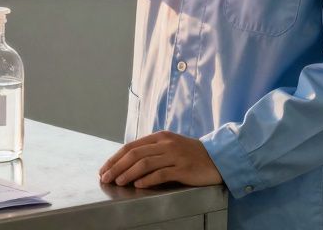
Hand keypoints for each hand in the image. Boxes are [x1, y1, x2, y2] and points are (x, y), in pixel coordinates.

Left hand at [98, 131, 223, 188]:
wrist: (218, 157)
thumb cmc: (190, 154)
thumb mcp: (169, 147)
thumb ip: (152, 152)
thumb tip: (127, 164)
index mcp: (160, 137)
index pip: (131, 146)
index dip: (115, 158)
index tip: (104, 169)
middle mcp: (166, 144)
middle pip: (135, 154)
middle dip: (117, 166)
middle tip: (106, 178)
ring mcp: (175, 155)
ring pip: (145, 163)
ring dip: (128, 173)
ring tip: (118, 182)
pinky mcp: (184, 169)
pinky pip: (162, 174)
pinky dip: (148, 179)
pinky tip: (139, 185)